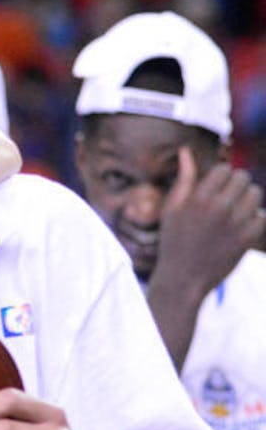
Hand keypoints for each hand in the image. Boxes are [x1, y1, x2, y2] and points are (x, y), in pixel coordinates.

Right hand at [154, 147, 264, 297]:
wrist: (183, 278)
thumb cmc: (174, 240)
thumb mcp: (172, 208)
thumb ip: (184, 178)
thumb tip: (186, 150)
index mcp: (198, 198)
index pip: (224, 170)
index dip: (221, 177)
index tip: (215, 189)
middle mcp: (219, 207)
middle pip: (242, 178)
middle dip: (236, 185)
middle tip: (226, 199)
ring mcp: (235, 223)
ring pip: (255, 194)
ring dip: (247, 199)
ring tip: (234, 212)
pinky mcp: (248, 238)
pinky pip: (261, 216)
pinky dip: (253, 219)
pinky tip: (239, 228)